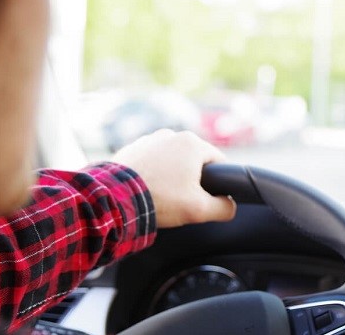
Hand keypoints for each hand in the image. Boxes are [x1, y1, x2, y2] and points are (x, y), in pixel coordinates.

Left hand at [112, 130, 235, 227]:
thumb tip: (230, 205)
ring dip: (171, 176)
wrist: (114, 198)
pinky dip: (152, 174)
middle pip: (194, 161)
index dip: (218, 182)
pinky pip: (151, 161)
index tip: (206, 198)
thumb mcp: (200, 210)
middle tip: (182, 200)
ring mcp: (149, 140)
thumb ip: (224, 207)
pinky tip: (147, 190)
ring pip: (172, 160)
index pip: (218, 162)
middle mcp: (172, 135)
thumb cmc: (160, 199)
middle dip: (191, 180)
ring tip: (162, 196)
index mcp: (192, 143)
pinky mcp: (131, 149)